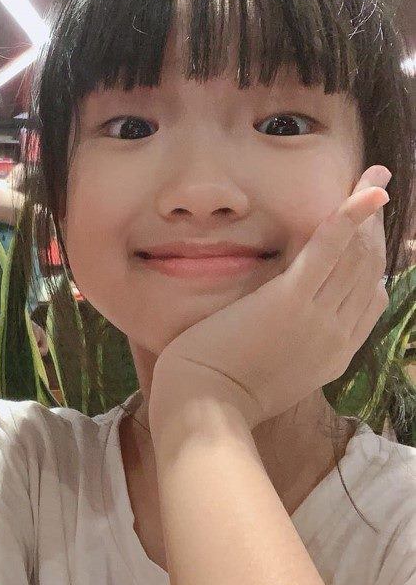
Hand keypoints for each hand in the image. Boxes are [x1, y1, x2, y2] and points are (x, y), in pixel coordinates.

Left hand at [151, 165, 390, 430]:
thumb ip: (293, 347)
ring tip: (374, 177)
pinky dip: (349, 217)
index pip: (369, 299)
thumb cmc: (223, 393)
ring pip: (355, 255)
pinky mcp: (290, 300)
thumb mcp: (275, 375)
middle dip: (375, 227)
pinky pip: (328, 251)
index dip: (373, 263)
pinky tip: (365, 193)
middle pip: (367, 270)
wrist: (206, 407)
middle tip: (377, 190)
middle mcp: (337, 335)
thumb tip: (291, 322)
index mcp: (335, 354)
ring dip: (366, 210)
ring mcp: (318, 318)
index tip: (373, 235)